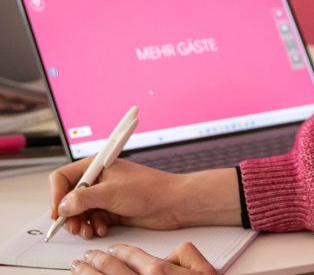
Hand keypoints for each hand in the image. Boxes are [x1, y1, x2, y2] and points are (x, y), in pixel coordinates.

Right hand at [50, 158, 240, 238]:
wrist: (173, 203)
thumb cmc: (149, 190)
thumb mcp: (110, 193)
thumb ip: (82, 199)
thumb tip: (62, 206)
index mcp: (97, 165)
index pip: (63, 177)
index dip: (56, 195)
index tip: (58, 213)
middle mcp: (98, 179)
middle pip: (68, 197)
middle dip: (69, 214)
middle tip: (75, 227)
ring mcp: (105, 195)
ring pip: (79, 211)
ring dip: (81, 223)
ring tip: (90, 231)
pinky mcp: (112, 209)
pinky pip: (92, 219)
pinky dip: (94, 226)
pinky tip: (102, 230)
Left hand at [70, 243, 214, 274]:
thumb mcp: (204, 272)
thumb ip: (187, 255)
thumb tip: (172, 251)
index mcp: (159, 273)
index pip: (133, 255)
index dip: (120, 250)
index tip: (111, 249)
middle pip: (112, 268)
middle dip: (96, 260)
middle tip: (87, 256)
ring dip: (86, 274)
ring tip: (78, 268)